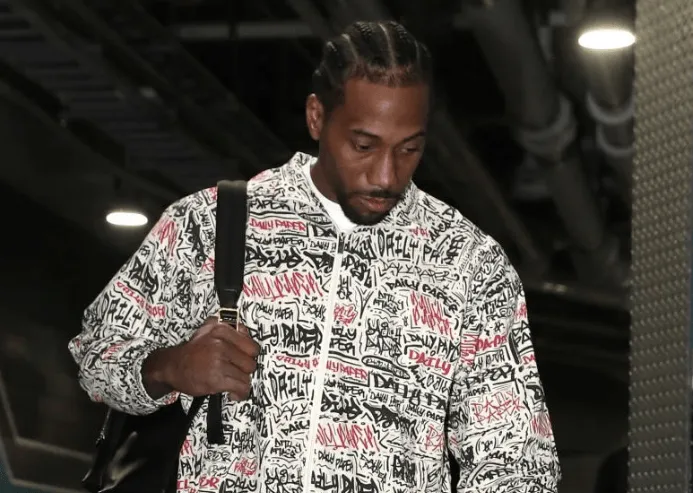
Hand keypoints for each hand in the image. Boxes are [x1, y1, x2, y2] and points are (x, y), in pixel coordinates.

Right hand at [143, 317, 259, 399]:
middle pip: (250, 362)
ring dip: (241, 382)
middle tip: (237, 372)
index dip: (250, 355)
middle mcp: (220, 344)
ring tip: (234, 383)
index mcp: (221, 330)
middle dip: (245, 370)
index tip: (245, 359)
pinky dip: (240, 393)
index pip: (251, 345)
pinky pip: (241, 387)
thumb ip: (230, 328)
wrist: (172, 366)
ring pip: (246, 376)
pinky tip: (233, 393)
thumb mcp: (209, 330)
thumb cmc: (193, 350)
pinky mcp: (216, 379)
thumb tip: (247, 333)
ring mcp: (218, 362)